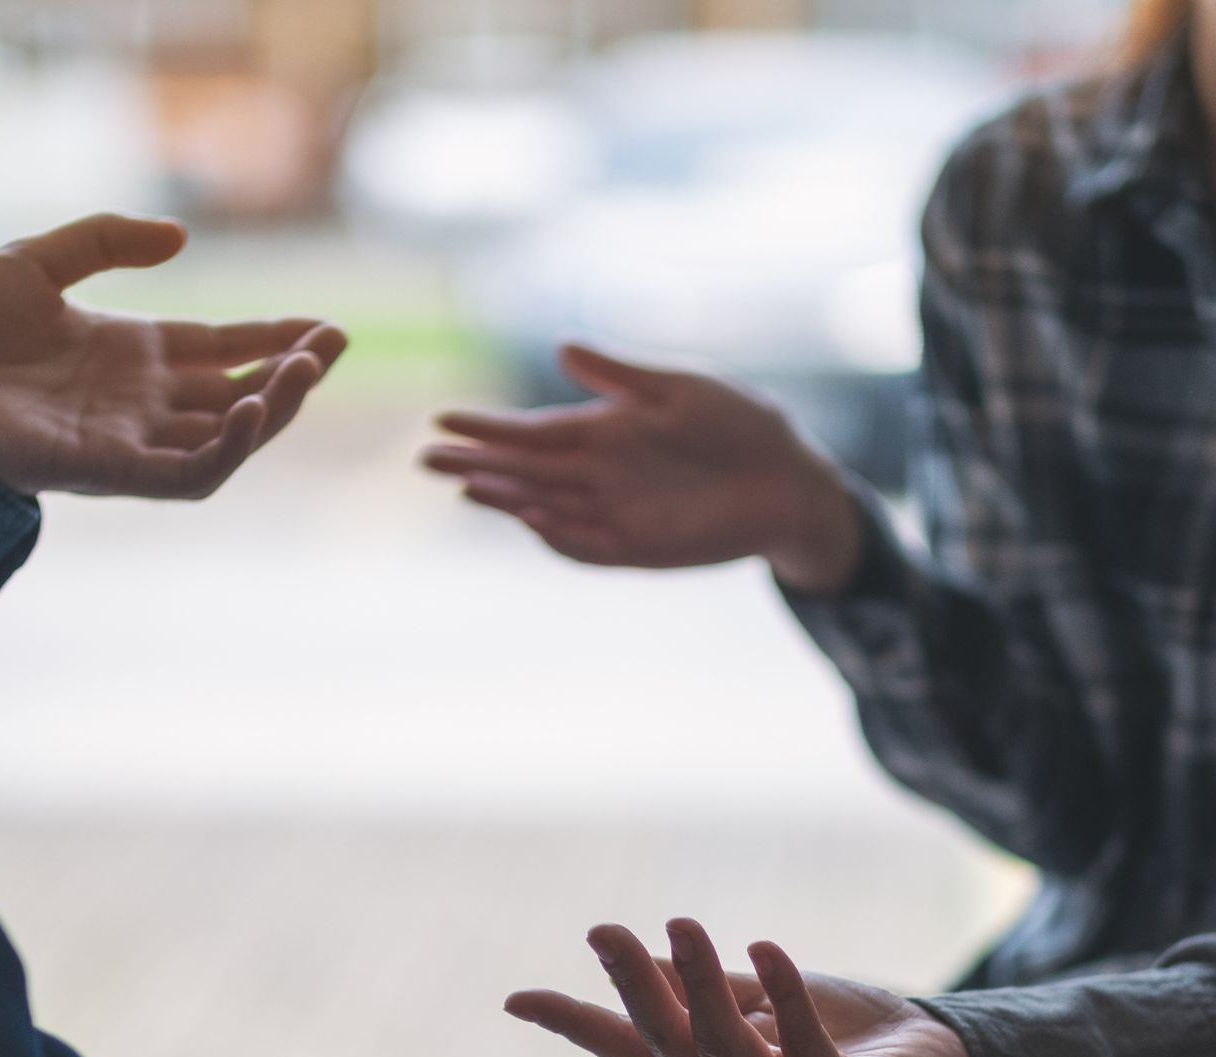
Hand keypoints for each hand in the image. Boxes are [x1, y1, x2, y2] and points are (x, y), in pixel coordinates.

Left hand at [0, 213, 347, 500]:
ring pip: (229, 436)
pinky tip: (249, 408)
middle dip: (293, 373)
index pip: (225, 350)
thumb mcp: (35, 261)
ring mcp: (132, 439)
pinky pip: (189, 473)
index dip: (277, 339)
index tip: (328, 327)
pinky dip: (227, 448)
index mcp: (132, 353)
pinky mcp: (113, 471)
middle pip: (241, 393)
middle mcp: (142, 401)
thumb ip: (106, 241)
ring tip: (304, 371)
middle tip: (332, 345)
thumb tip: (182, 237)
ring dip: (274, 408)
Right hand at [423, 343, 864, 591]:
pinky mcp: (639, 548)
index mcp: (604, 429)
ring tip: (466, 486)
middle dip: (476, 463)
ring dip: (505, 499)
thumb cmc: (740, 425)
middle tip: (425, 459)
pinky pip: (586, 546)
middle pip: (524, 471)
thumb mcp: (682, 388)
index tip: (443, 418)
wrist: (790, 480)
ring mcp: (616, 513)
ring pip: (545, 508)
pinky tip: (528, 518)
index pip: (532, 430)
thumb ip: (621, 376)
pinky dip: (556, 536)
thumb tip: (562, 349)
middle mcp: (599, 474)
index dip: (488, 426)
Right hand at [506, 919, 980, 1056]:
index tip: (513, 998)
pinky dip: (782, 996)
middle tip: (605, 930)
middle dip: (632, 987)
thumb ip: (709, 988)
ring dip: (699, 982)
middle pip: (666, 1043)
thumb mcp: (765, 997)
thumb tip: (641, 954)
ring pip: (721, 1048)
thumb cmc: (847, 1031)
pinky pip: (800, 1048)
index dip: (573, 1024)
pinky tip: (766, 947)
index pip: (628, 1049)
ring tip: (685, 922)